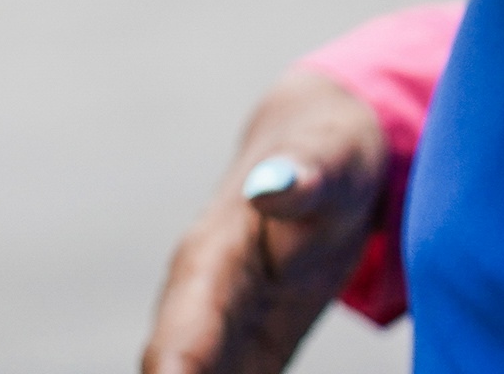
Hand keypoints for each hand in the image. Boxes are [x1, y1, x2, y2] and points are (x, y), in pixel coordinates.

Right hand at [142, 70, 390, 373]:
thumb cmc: (328, 152)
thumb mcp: (328, 158)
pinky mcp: (250, 351)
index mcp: (210, 259)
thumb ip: (302, 173)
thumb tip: (271, 182)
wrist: (322, 156)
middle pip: (175, 371)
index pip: (179, 337)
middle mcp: (202, 303)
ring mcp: (221, 331)